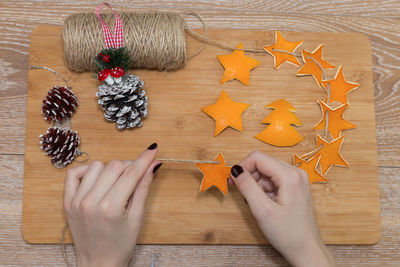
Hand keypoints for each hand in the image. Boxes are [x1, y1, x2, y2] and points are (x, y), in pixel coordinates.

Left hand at [63, 143, 161, 266]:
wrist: (98, 264)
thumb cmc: (121, 245)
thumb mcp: (137, 218)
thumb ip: (143, 188)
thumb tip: (153, 165)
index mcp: (111, 207)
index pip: (131, 173)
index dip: (144, 159)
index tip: (153, 149)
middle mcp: (91, 201)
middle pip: (114, 166)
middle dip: (129, 166)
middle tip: (136, 176)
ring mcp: (76, 201)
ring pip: (97, 166)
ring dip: (109, 170)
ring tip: (116, 183)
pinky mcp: (67, 202)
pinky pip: (74, 173)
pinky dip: (87, 171)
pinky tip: (98, 180)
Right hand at [230, 151, 334, 266]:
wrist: (305, 249)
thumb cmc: (287, 233)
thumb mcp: (262, 210)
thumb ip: (247, 186)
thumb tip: (235, 170)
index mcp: (290, 175)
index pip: (257, 157)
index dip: (242, 167)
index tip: (233, 182)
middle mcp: (296, 172)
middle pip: (262, 162)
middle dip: (249, 177)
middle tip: (243, 195)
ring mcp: (297, 178)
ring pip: (266, 171)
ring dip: (256, 184)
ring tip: (258, 203)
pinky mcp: (295, 185)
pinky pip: (273, 179)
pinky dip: (264, 189)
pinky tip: (266, 203)